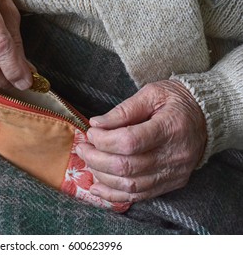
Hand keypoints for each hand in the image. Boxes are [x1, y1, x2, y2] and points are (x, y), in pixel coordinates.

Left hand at [76, 80, 206, 201]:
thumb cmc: (176, 101)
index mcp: (170, 128)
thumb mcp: (151, 94)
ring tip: (88, 162)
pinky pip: (139, 196)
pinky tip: (97, 187)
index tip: (91, 132)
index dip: (103, 140)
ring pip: (130, 186)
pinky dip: (114, 195)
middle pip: (126, 167)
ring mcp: (173, 173)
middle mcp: (173, 155)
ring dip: (102, 176)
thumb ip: (123, 110)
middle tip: (83, 148)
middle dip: (96, 159)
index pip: (129, 142)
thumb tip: (96, 124)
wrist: (207, 116)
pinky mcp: (171, 183)